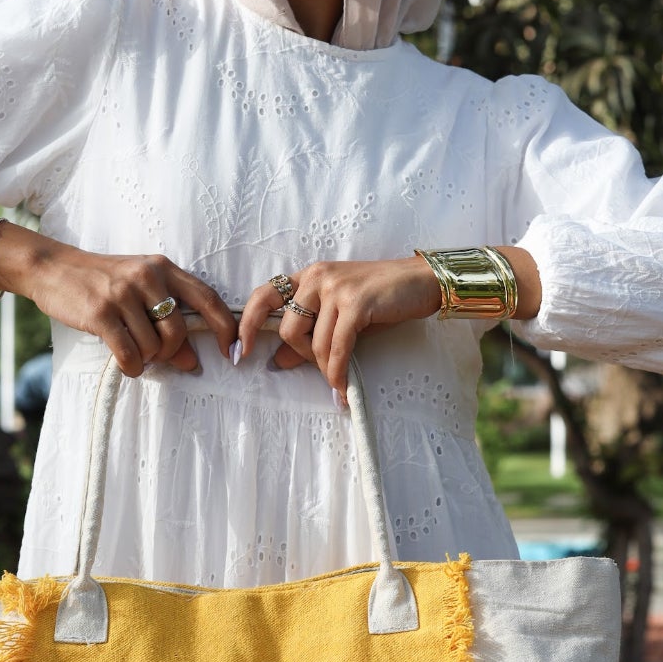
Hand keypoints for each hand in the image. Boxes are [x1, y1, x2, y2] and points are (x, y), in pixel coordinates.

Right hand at [0, 219, 237, 377]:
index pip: (207, 297)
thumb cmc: (102, 281)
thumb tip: (192, 361)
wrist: (53, 267)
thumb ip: (167, 320)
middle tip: (157, 355)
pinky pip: (129, 353)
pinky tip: (126, 363)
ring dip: (146, 359)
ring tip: (133, 352)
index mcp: (163, 268)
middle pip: (179, 330)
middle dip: (171, 352)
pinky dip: (131, 366)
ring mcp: (123, 294)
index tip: (232, 352)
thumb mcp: (138, 291)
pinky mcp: (100, 312)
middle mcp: (147, 277)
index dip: (226, 328)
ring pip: (153, 346)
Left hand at [236, 247, 541, 402]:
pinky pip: (337, 346)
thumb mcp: (341, 314)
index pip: (263, 295)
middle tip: (321, 368)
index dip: (246, 324)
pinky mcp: (357, 301)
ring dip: (324, 368)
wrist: (423, 281)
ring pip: (313, 341)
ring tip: (338, 380)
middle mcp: (317, 276)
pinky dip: (337, 370)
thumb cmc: (382, 299)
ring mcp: (337, 287)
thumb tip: (278, 363)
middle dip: (301, 356)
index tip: (239, 352)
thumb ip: (310, 335)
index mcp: (308, 275)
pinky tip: (343, 386)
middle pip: (288, 328)